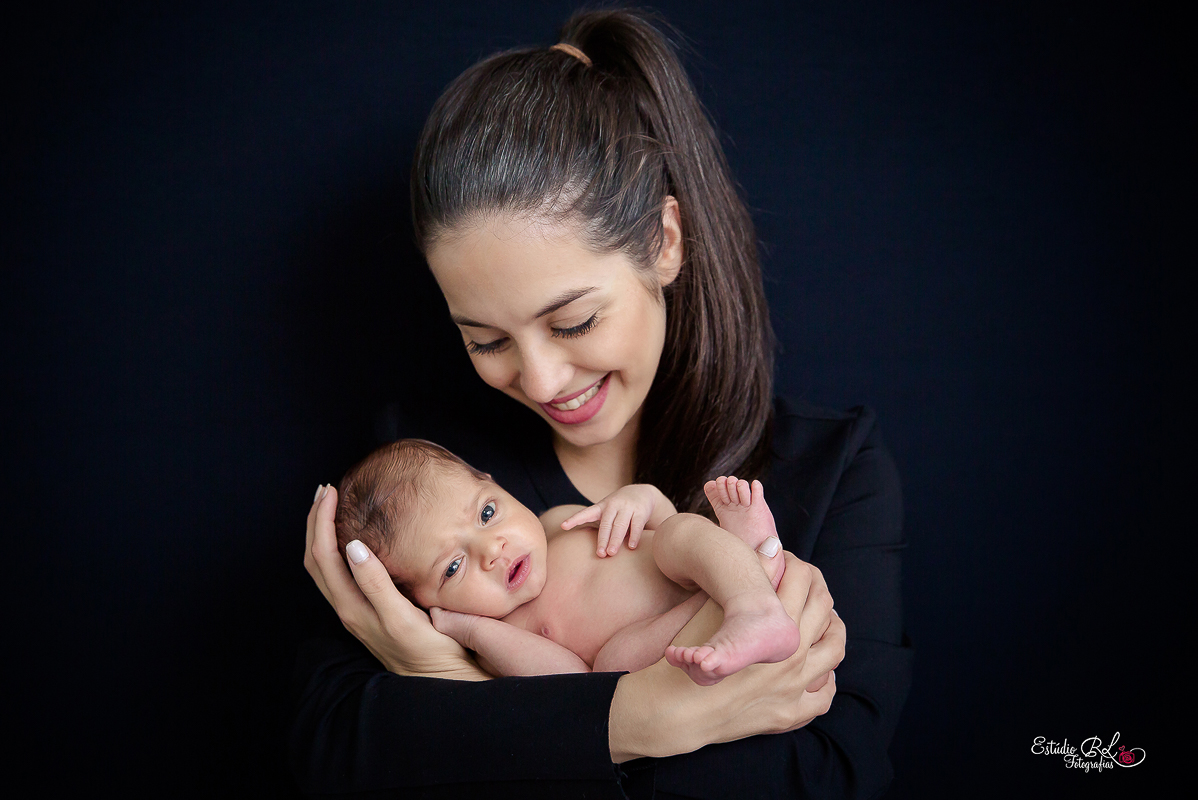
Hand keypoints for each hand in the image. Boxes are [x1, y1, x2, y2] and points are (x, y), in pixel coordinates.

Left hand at [304, 485, 488, 679]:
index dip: (322, 522)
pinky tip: (357, 540)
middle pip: (317, 560)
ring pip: (327, 568)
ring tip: (332, 509)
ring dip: (324, 535)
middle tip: (326, 491)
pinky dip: (340, 549)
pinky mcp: (371, 612)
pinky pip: (343, 575)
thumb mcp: (402, 619)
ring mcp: (358, 611)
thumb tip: (352, 547)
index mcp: (352, 607)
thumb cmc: (429, 653)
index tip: (332, 491)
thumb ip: (377, 584)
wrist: (443, 682)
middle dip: (316, 523)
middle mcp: (349, 609)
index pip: (323, 556)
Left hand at [561, 484, 668, 556]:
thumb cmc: (619, 508)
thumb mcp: (607, 511)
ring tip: (611, 553)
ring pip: (620, 525)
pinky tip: (631, 547)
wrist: (642, 493)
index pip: (585, 513)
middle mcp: (613, 505)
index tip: (563, 526)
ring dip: (615, 540)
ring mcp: (627, 507)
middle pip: (606, 524)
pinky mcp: (640, 511)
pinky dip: (633, 536)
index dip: (574, 519)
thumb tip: (589, 548)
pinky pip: (636, 525)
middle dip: (602, 539)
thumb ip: (599, 526)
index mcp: (601, 506)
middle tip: (600, 554)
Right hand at [608, 552, 843, 760]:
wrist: (677, 710)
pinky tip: (817, 668)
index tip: (785, 561)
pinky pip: (824, 695)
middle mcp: (796, 659)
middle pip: (824, 608)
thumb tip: (772, 545)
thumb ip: (748, 576)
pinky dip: (826, 678)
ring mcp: (796, 690)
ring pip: (834, 650)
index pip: (803, 580)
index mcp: (780, 627)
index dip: (793, 563)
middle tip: (802, 583)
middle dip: (814, 587)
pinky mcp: (790, 715)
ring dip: (831, 627)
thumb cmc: (690, 653)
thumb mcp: (714, 608)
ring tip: (819, 619)